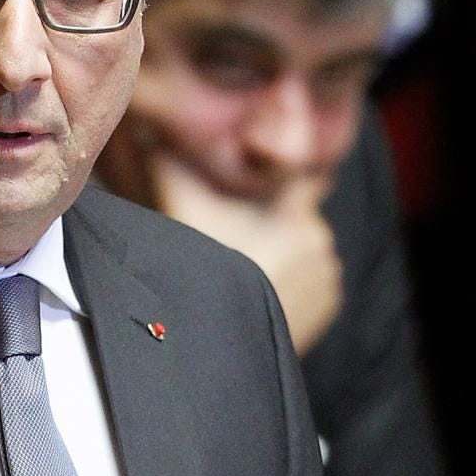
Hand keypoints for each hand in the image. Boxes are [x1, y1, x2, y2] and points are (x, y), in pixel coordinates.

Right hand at [150, 153, 341, 354]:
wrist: (219, 344)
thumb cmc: (202, 270)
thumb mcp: (179, 210)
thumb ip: (165, 162)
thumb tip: (147, 132)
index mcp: (296, 211)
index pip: (306, 175)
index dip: (286, 170)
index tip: (267, 175)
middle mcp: (321, 240)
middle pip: (296, 215)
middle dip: (272, 219)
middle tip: (235, 234)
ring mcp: (327, 278)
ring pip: (303, 248)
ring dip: (283, 251)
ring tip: (246, 264)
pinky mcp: (328, 308)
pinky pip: (311, 281)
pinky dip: (293, 281)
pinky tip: (262, 287)